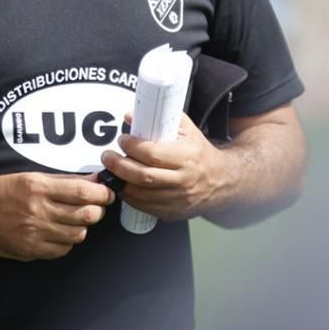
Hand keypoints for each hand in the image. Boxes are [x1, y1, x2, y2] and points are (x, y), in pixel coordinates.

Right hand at [0, 172, 114, 260]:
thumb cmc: (3, 191)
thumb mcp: (31, 176)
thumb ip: (64, 181)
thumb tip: (94, 182)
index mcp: (39, 187)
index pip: (83, 193)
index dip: (103, 194)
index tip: (108, 193)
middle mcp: (38, 210)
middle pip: (86, 215)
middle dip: (97, 210)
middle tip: (95, 207)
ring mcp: (35, 233)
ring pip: (78, 234)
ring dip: (82, 226)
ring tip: (74, 220)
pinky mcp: (31, 250)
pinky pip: (63, 250)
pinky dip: (67, 241)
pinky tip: (59, 233)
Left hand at [100, 114, 227, 221]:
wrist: (221, 181)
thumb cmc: (199, 153)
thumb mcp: (187, 130)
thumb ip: (161, 119)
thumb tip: (130, 116)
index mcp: (187, 157)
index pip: (153, 154)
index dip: (133, 147)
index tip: (123, 140)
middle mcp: (183, 180)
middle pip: (143, 176)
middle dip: (119, 165)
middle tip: (108, 156)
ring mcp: (178, 199)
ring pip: (141, 194)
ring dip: (121, 183)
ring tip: (111, 171)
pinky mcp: (173, 213)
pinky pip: (145, 208)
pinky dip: (129, 197)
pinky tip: (123, 186)